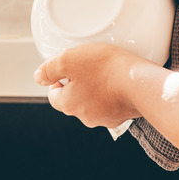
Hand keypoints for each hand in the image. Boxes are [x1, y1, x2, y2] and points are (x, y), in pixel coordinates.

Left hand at [34, 44, 152, 128]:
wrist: (139, 83)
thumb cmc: (104, 68)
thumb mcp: (68, 60)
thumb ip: (49, 69)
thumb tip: (39, 77)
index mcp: (67, 105)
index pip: (54, 95)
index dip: (58, 80)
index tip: (68, 69)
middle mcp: (84, 117)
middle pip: (73, 100)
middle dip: (77, 85)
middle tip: (88, 68)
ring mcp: (104, 119)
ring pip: (92, 103)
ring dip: (95, 90)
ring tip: (105, 73)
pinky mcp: (122, 116)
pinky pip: (111, 105)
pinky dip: (112, 95)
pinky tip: (119, 82)